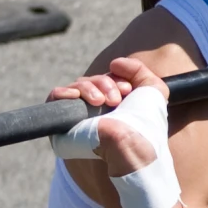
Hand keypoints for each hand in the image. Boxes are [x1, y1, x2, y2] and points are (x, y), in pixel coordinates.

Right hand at [50, 56, 171, 178]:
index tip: (127, 90)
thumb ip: (137, 69)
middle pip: (92, 80)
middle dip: (105, 83)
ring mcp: (80, 115)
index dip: (116, 78)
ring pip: (77, 85)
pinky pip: (55, 96)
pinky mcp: (64, 122)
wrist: (130, 144)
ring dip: (90, 88)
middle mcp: (98, 109)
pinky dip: (65, 92)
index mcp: (115, 103)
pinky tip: (76, 97)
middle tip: (116, 100)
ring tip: (101, 102)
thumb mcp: (152, 89)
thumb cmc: (144, 123)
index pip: (107, 78)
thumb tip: (113, 63)